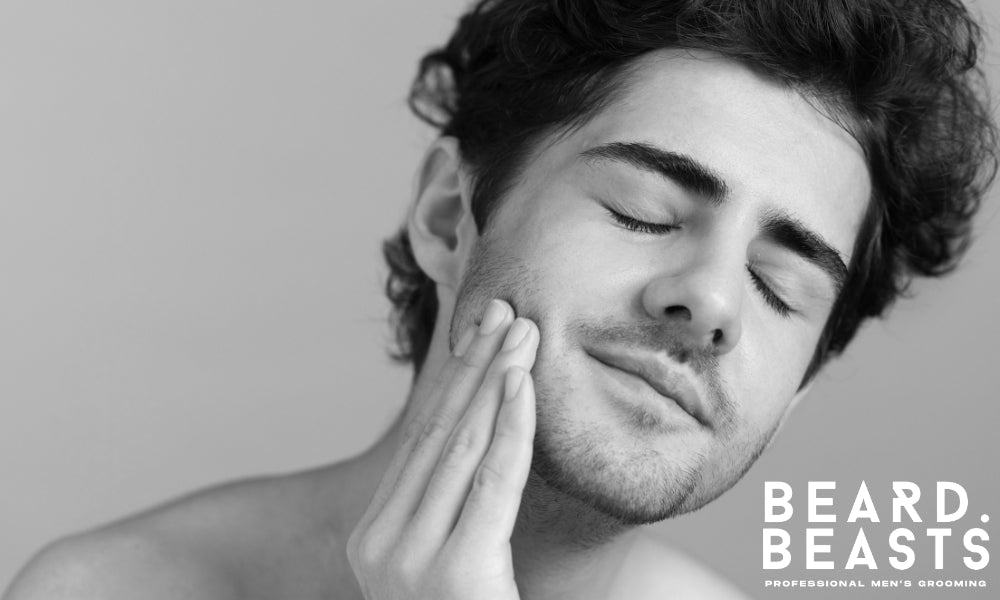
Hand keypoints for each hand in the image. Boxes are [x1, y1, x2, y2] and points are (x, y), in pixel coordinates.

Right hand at [347, 299, 538, 599]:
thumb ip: (449, 510)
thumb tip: (476, 445)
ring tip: (523, 332)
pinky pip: (492, 482)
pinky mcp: (454, 572)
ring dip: (497, 382)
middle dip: (476, 367)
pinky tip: (524, 385)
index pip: (423, 439)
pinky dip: (512, 427)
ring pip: (464, 448)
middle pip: (440, 434)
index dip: (454, 381)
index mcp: (376, 537)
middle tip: (505, 311)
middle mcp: (380, 543)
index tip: (478, 330)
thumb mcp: (448, 559)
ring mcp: (409, 560)